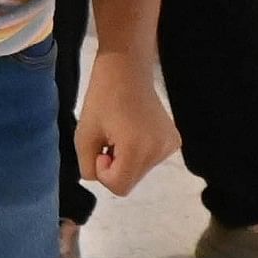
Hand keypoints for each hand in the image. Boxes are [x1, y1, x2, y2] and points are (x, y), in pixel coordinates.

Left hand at [69, 50, 179, 197]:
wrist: (126, 69)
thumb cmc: (101, 98)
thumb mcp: (83, 135)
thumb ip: (87, 166)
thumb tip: (101, 177)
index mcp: (138, 149)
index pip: (119, 187)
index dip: (104, 173)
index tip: (100, 149)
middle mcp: (159, 151)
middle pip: (130, 182)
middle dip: (114, 168)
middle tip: (107, 141)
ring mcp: (170, 146)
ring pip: (139, 172)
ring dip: (125, 160)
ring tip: (120, 133)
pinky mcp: (174, 140)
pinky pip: (149, 160)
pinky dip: (137, 153)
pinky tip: (133, 132)